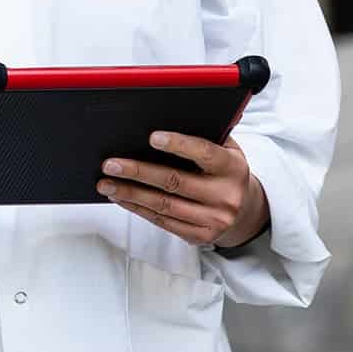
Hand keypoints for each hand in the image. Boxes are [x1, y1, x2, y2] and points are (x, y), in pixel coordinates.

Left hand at [98, 132, 269, 248]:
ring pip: (164, 205)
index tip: (151, 137)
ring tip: (106, 184)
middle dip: (138, 172)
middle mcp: (225, 196)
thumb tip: (175, 114)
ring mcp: (213, 219)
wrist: (246, 211)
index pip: (205, 153)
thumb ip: (206, 134)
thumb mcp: (226, 149)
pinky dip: (138, 209)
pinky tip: (122, 198)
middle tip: (111, 164)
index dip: (178, 144)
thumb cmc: (226, 171)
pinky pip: (163, 221)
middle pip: (175, 182)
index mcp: (232, 167)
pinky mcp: (199, 236)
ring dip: (131, 194)